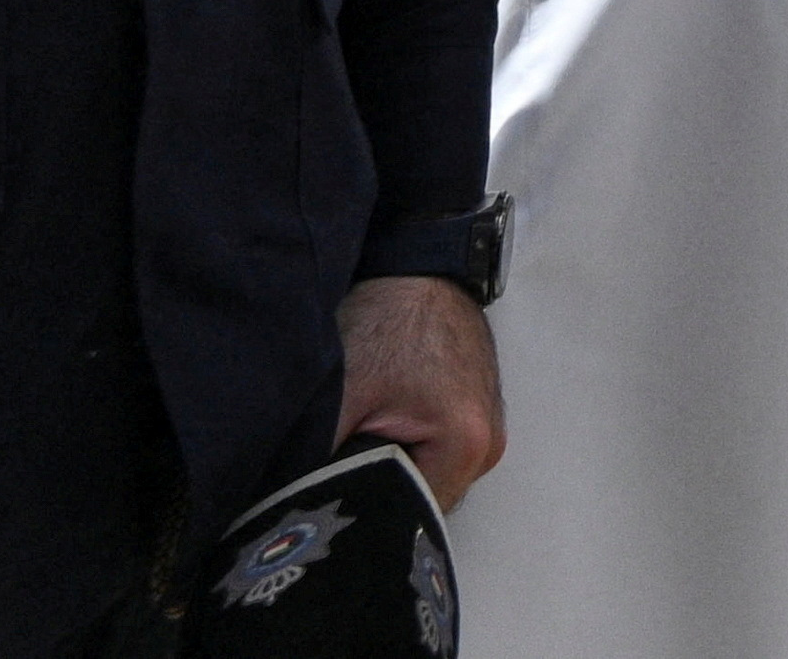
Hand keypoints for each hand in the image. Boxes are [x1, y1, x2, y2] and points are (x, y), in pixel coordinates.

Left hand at [335, 273, 504, 508]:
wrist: (418, 266)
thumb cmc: (388, 320)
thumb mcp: (344, 394)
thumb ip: (321, 462)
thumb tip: (299, 516)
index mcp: (467, 445)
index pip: (411, 520)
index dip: (365, 515)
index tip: (328, 505)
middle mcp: (488, 445)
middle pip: (422, 504)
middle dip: (379, 496)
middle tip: (335, 474)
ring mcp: (486, 429)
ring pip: (428, 482)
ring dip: (390, 473)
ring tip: (355, 444)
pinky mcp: (475, 414)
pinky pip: (435, 457)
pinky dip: (405, 452)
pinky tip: (377, 427)